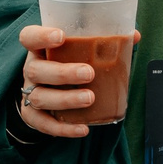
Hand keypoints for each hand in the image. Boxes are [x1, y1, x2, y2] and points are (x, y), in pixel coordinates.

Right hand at [14, 22, 135, 139]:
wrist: (48, 89)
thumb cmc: (67, 63)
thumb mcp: (80, 49)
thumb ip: (103, 40)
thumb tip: (133, 35)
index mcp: (40, 48)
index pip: (29, 37)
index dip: (41, 36)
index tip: (61, 36)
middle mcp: (32, 69)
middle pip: (36, 70)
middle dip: (63, 73)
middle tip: (89, 74)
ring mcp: (30, 92)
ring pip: (40, 97)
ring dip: (65, 99)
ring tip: (89, 98)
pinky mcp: (32, 115)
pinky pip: (43, 123)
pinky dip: (63, 128)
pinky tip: (82, 128)